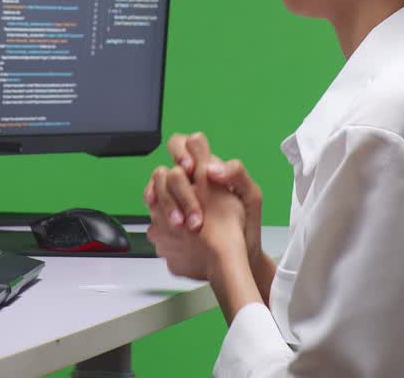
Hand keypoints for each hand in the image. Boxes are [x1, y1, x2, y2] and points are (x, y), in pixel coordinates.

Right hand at [148, 132, 264, 257]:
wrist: (237, 259)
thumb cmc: (246, 227)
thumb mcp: (251, 197)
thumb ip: (237, 174)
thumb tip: (211, 168)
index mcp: (209, 170)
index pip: (188, 144)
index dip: (183, 151)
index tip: (190, 168)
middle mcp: (190, 181)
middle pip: (169, 164)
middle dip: (174, 180)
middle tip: (186, 197)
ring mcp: (176, 197)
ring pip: (157, 184)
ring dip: (166, 199)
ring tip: (180, 222)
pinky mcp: (167, 214)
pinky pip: (153, 203)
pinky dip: (154, 208)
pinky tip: (165, 220)